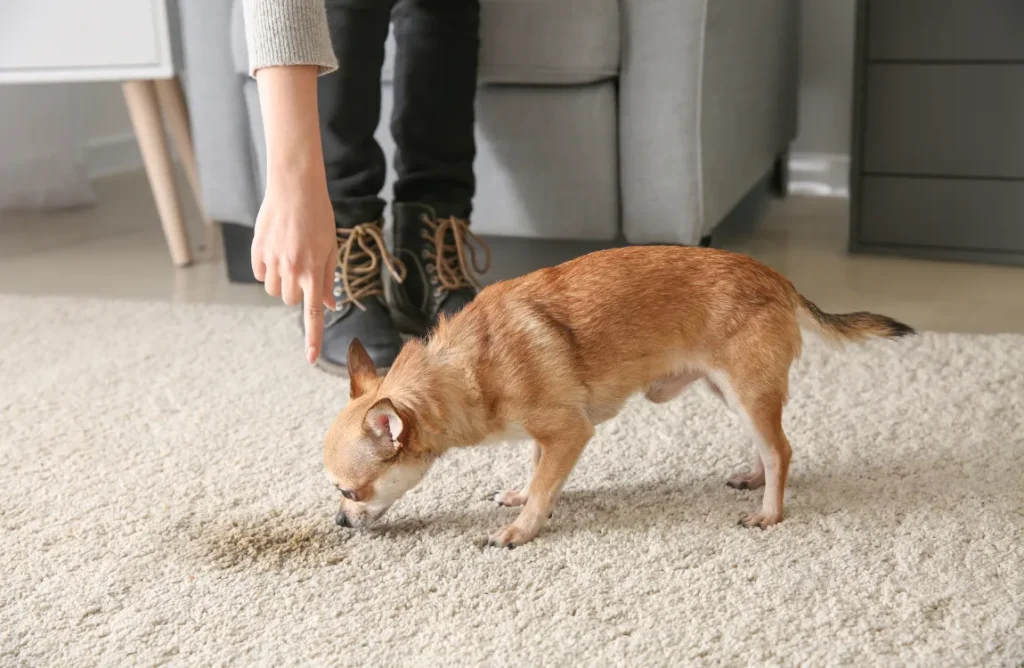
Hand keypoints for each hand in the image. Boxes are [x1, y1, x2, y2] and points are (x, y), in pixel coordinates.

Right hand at [251, 170, 336, 363]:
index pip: (313, 313)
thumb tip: (329, 304)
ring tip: (289, 256)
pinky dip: (266, 269)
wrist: (295, 186)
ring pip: (272, 290)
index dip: (313, 337)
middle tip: (303, 267)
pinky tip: (275, 249)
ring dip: (280, 282)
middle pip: (289, 300)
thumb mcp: (330, 247)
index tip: (311, 359)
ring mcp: (272, 261)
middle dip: (296, 292)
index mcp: (313, 271)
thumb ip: (327, 278)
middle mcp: (291, 270)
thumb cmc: (319, 215)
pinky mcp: (257, 250)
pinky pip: (259, 274)